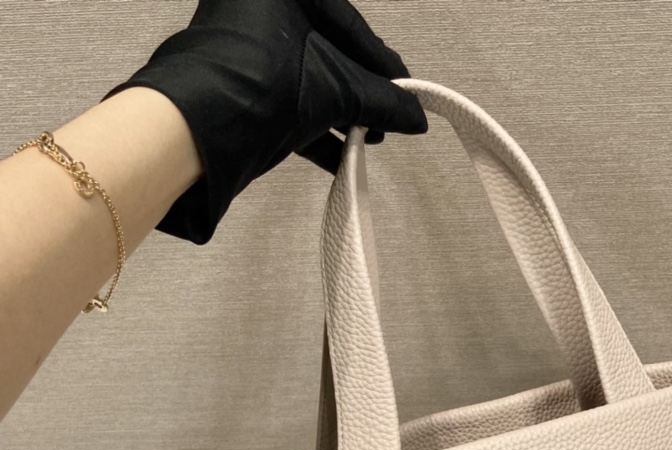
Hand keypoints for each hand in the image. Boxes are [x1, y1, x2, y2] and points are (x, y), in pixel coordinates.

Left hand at [104, 0, 427, 243]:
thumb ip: (382, 101)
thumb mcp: (336, 89)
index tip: (407, 92)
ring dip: (341, 114)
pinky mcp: (238, 84)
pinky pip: (288, 100)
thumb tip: (416, 117)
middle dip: (361, 93)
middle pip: (329, 52)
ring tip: (368, 140)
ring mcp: (244, 46)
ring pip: (308, 79)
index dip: (382, 64)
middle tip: (389, 118)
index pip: (348, 23)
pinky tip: (341, 155)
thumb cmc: (264, 86)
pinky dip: (315, 128)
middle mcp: (258, 6)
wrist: (197, 130)